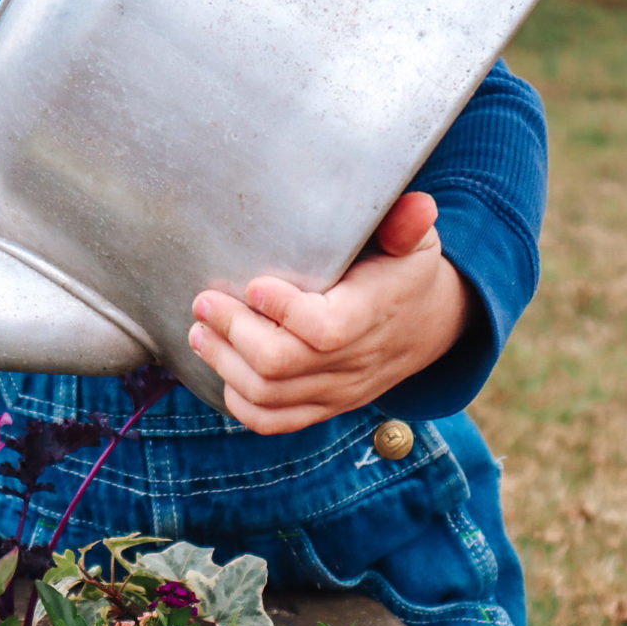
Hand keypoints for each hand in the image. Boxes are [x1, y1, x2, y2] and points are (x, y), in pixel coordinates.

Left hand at [188, 191, 473, 434]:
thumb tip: (417, 203)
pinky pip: (275, 421)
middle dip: (233, 332)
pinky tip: (220, 367)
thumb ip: (406, 224)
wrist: (427, 326)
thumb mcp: (413, 243)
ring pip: (269, 396)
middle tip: (204, 302)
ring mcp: (337, 390)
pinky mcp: (323, 406)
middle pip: (282, 365)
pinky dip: (239, 402)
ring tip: (199, 330)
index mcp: (372, 315)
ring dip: (224, 363)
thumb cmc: (405, 272)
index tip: (252, 284)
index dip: (282, 311)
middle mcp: (354, 360)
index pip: (325, 329)